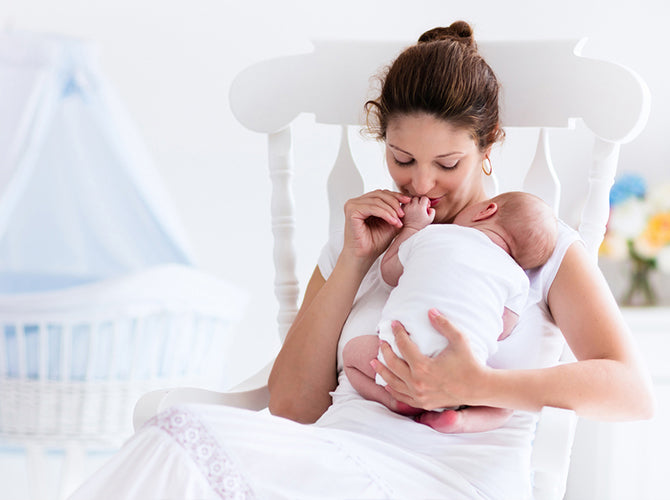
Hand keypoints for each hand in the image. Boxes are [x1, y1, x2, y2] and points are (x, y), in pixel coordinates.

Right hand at [343, 190, 410, 261]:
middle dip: (394, 202)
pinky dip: (384, 213)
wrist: (363, 257)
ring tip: (398, 221)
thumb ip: (395, 212)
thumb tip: (407, 200)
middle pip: (379, 194)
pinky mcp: (352, 211)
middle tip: (403, 214)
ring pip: (377, 200)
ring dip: (391, 210)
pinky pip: (372, 207)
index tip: (408, 201)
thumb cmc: (373, 243)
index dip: (395, 196)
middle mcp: (356, 202)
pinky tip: (392, 221)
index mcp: (363, 203)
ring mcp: (352, 205)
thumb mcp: (389, 224)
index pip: (381, 193)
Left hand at [372, 309, 488, 409]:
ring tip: (373, 362)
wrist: (479, 388)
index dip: (397, 332)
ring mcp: (419, 395)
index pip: (403, 345)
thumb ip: (444, 324)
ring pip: (393, 382)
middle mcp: (417, 382)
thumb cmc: (470, 362)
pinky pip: (401, 397)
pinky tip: (386, 384)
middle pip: (393, 364)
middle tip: (381, 342)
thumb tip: (430, 310)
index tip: (394, 324)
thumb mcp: (459, 340)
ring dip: (382, 371)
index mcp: (423, 366)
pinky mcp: (423, 403)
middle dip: (385, 351)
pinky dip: (392, 389)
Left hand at [402, 196, 434, 230]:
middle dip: (419, 200)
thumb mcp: (430, 219)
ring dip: (413, 201)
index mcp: (421, 207)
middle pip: (417, 197)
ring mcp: (407, 206)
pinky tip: (410, 208)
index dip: (426, 201)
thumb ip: (432, 211)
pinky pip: (404, 202)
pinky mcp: (402, 208)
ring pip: (410, 198)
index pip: (424, 198)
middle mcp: (413, 205)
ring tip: (415, 207)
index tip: (426, 206)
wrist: (410, 230)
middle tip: (420, 206)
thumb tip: (430, 207)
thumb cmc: (420, 225)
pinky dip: (407, 204)